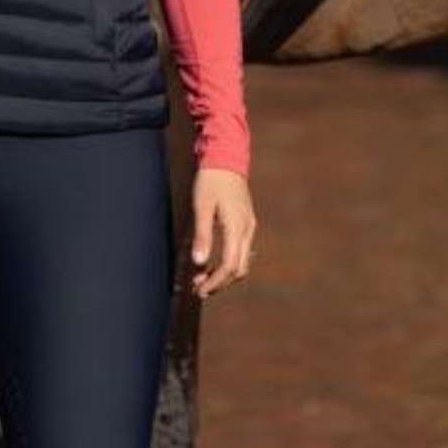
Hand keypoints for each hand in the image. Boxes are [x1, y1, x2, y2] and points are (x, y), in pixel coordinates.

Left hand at [187, 168, 255, 297]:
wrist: (226, 157)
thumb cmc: (210, 180)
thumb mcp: (201, 206)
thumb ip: (202, 235)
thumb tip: (199, 263)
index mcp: (236, 227)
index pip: (230, 266)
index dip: (215, 282)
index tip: (200, 290)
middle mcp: (247, 230)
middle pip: (239, 269)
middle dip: (220, 282)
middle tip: (199, 289)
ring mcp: (249, 226)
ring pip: (242, 261)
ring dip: (224, 274)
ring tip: (202, 278)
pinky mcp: (246, 223)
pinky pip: (241, 251)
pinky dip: (228, 262)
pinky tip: (213, 264)